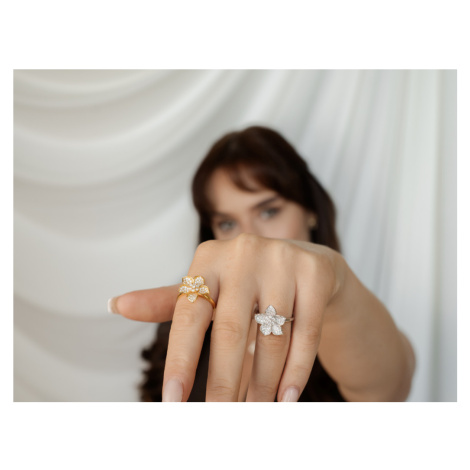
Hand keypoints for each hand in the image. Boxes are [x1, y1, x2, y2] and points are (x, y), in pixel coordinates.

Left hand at [111, 233, 340, 400]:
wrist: (306, 262)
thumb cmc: (247, 280)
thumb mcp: (208, 286)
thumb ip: (168, 301)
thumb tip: (116, 304)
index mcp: (207, 258)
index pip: (187, 315)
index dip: (180, 361)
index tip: (173, 402)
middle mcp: (242, 252)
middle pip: (229, 332)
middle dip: (223, 384)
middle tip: (219, 419)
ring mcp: (281, 259)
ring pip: (271, 338)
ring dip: (263, 384)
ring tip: (256, 411)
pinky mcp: (314, 272)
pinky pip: (305, 333)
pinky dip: (296, 372)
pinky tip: (286, 398)